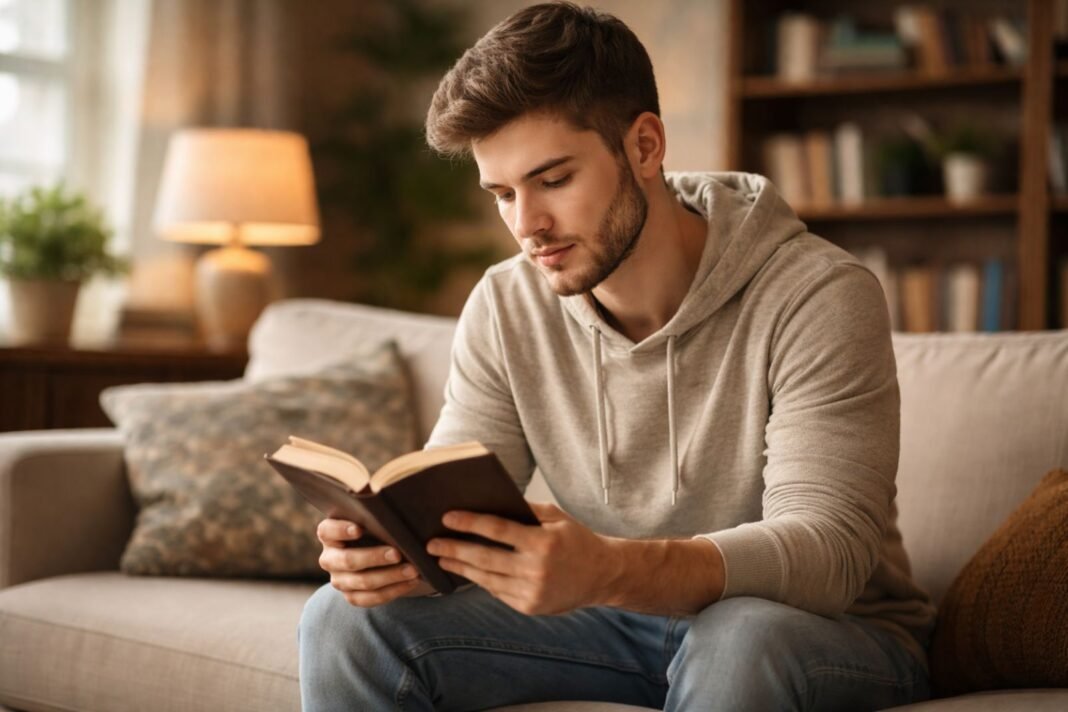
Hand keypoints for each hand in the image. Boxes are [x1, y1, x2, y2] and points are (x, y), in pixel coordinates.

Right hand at [316, 518, 423, 606]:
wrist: (382, 552)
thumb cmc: (378, 528)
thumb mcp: (374, 520)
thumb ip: (379, 516)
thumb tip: (394, 510)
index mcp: (329, 534)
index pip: (327, 531)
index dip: (341, 530)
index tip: (359, 529)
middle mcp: (329, 558)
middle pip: (348, 560)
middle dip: (374, 557)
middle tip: (398, 554)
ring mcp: (339, 579)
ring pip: (362, 581)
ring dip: (390, 576)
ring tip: (413, 570)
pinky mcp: (352, 596)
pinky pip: (371, 598)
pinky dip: (394, 590)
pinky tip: (410, 582)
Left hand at [426, 502, 617, 615]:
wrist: (603, 576)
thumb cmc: (576, 539)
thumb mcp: (556, 518)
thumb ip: (524, 511)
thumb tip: (488, 501)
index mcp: (543, 542)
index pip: (498, 530)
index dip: (470, 523)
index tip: (447, 517)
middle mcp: (537, 569)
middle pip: (485, 558)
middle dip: (454, 549)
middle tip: (431, 542)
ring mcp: (532, 591)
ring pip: (486, 579)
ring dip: (461, 567)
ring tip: (441, 557)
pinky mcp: (529, 606)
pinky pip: (497, 592)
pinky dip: (480, 580)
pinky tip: (465, 571)